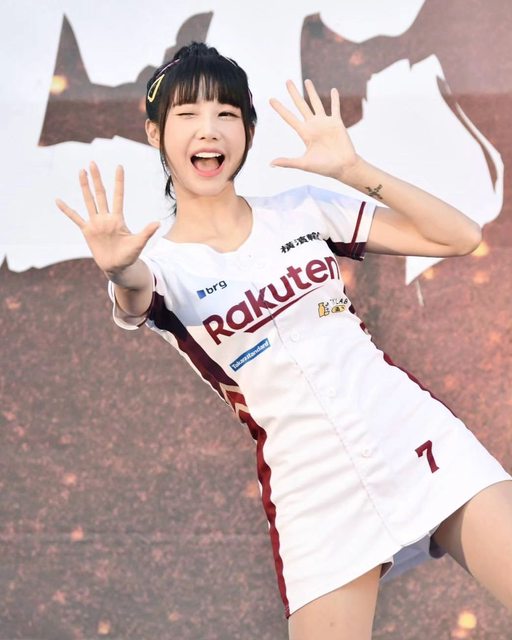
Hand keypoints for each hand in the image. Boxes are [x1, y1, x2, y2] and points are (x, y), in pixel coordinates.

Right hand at [56, 162, 159, 276]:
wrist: (117, 267)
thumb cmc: (129, 255)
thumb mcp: (138, 243)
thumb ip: (146, 232)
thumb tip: (158, 223)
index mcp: (118, 218)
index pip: (118, 196)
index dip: (118, 182)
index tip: (119, 166)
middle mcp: (106, 217)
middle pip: (100, 194)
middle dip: (96, 179)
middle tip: (92, 163)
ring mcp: (96, 223)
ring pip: (89, 201)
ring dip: (84, 187)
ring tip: (80, 172)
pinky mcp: (87, 231)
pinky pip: (75, 218)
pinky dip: (67, 210)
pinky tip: (58, 200)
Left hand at [269, 79, 358, 179]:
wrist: (343, 167)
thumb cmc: (324, 168)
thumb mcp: (304, 164)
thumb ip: (288, 162)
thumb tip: (271, 164)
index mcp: (305, 134)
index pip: (289, 118)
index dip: (280, 109)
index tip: (271, 100)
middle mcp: (313, 126)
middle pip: (301, 105)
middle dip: (294, 93)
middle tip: (287, 81)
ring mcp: (325, 123)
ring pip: (316, 103)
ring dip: (312, 92)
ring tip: (307, 80)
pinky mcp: (337, 122)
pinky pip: (335, 107)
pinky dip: (335, 99)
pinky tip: (333, 89)